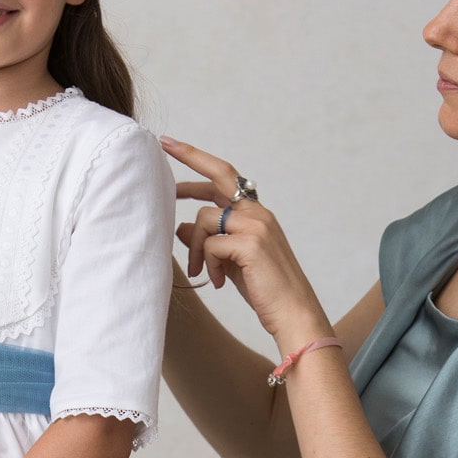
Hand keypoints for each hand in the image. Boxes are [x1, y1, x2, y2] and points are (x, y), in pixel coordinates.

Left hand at [161, 136, 331, 350]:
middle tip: (163, 145)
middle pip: (219, 175)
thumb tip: (179, 226)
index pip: (225, 178)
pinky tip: (218, 281)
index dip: (197, 160)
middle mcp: (258, 213)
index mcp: (256, 214)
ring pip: (203, 219)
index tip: (170, 146)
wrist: (294, 313)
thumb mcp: (231, 261)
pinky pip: (210, 245)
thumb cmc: (265, 289)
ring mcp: (256, 225)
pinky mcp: (250, 244)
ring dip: (193, 248)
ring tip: (199, 271)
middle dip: (190, 157)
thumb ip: (209, 241)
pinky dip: (207, 264)